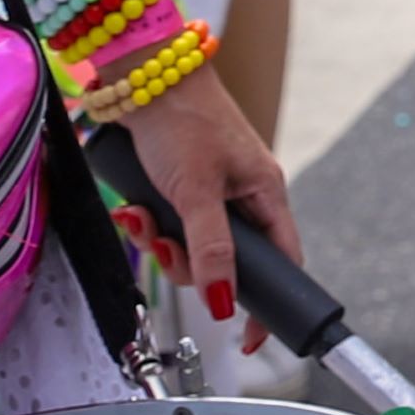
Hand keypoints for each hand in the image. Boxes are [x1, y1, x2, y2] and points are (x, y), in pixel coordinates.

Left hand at [119, 58, 296, 347]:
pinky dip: (149, 224)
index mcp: (265, 192)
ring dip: (162, 242)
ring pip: (192, 245)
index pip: (281, 261)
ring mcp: (211, 191)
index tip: (247, 340)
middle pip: (227, 260)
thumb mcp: (196, 191)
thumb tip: (224, 304)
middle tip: (165, 250)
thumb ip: (211, 249)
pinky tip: (133, 209)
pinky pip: (170, 225)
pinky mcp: (180, 186)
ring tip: (142, 220)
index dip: (267, 302)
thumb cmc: (183, 119)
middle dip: (190, 265)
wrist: (143, 75)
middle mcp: (243, 194)